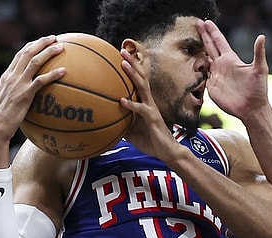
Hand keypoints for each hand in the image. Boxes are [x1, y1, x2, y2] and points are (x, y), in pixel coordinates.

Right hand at [0, 36, 65, 142]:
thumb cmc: (4, 119)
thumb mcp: (9, 101)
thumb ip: (18, 93)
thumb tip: (32, 94)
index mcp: (7, 76)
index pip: (19, 55)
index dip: (32, 45)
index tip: (43, 41)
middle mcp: (11, 76)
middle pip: (27, 53)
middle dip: (41, 42)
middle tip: (55, 38)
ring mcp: (17, 84)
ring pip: (34, 62)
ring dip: (48, 53)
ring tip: (61, 48)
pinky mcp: (24, 95)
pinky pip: (41, 81)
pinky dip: (53, 74)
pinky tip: (64, 71)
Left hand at [119, 48, 182, 162]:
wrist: (167, 152)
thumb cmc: (150, 140)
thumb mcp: (130, 130)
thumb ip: (120, 121)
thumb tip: (104, 120)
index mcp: (144, 102)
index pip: (138, 81)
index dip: (131, 68)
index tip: (119, 56)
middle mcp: (149, 101)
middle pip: (141, 77)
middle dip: (132, 63)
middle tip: (122, 50)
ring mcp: (152, 108)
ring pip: (143, 87)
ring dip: (133, 74)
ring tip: (123, 63)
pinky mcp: (153, 118)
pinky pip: (141, 109)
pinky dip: (131, 104)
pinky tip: (122, 100)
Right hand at [197, 20, 269, 120]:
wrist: (252, 108)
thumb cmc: (258, 89)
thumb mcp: (260, 69)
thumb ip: (258, 53)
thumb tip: (262, 36)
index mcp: (231, 59)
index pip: (219, 42)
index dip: (212, 31)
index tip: (206, 22)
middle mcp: (222, 66)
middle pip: (210, 47)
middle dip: (204, 35)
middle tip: (197, 23)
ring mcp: (216, 76)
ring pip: (204, 60)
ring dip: (198, 51)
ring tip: (192, 41)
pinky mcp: (212, 87)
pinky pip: (201, 76)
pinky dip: (197, 69)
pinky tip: (193, 64)